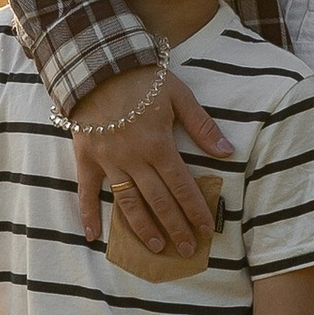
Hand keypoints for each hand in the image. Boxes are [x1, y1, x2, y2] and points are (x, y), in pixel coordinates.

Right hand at [71, 68, 231, 258]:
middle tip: (186, 250)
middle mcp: (133, 159)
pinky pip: (86, 191)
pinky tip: (93, 237)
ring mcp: (108, 161)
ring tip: (155, 247)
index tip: (206, 230)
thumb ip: (202, 126)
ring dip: (142, 228)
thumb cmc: (143, 79)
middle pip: (158, 201)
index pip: (182, 186)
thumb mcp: (179, 96)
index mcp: (159, 145)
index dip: (195, 210)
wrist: (97, 64)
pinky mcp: (86, 158)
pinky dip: (87, 215)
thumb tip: (227, 152)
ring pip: (127, 202)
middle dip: (175, 227)